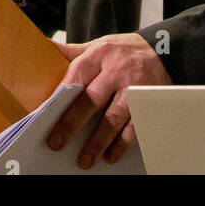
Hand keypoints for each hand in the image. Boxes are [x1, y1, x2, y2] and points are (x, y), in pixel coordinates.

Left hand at [47, 32, 171, 168]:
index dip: (60, 96)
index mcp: (100, 53)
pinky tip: (111, 155)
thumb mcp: (97, 46)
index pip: (76, 75)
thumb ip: (70, 53)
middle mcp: (118, 69)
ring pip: (113, 118)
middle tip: (57, 143)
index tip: (44, 115)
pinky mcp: (148, 102)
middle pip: (92, 99)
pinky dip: (122, 144)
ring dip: (98, 142)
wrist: (163, 50)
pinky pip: (135, 127)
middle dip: (72, 124)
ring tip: (85, 159)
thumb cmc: (121, 53)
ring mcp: (135, 87)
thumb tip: (42, 47)